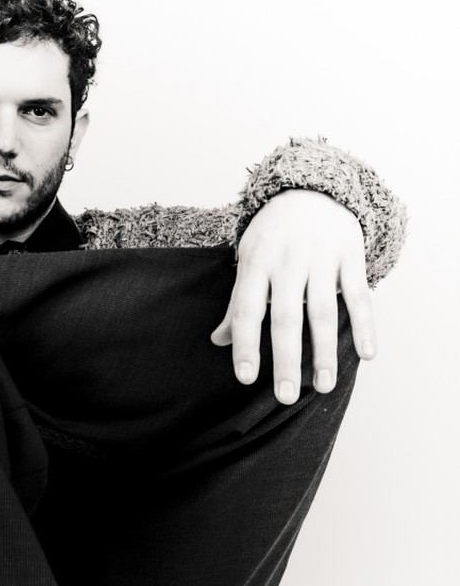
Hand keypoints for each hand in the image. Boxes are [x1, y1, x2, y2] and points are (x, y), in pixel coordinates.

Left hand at [211, 189, 376, 403]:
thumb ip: (238, 302)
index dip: (245, 345)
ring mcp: (321, 257)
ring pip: (323, 311)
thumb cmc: (272, 235)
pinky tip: (367, 355)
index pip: (247, 310)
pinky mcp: (351, 255)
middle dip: (286, 360)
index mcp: (256, 264)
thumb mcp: (248, 261)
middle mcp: (287, 261)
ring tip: (323, 386)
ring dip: (324, 352)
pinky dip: (365, 325)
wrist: (311, 188)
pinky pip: (360, 295)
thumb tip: (219, 340)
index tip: (245, 378)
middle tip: (285, 397)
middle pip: (286, 318)